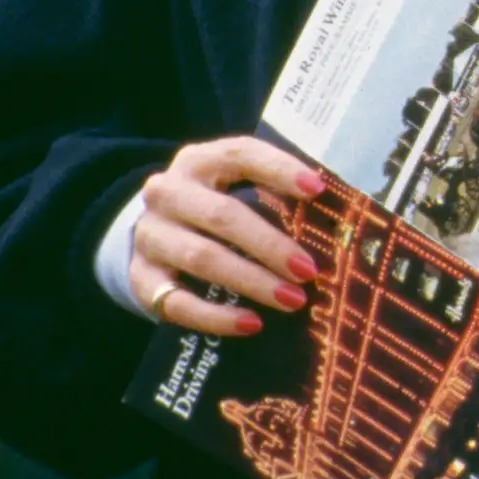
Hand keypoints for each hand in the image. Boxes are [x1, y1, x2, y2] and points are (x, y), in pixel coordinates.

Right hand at [130, 135, 325, 337]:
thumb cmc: (214, 204)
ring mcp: (150, 236)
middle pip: (221, 215)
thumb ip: (275, 190)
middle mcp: (168, 193)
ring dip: (251, 282)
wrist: (154, 230)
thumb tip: (337, 213)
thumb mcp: (237, 184)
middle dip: (270, 245)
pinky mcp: (141, 279)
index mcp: (199, 161)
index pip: (240, 155)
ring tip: (293, 299)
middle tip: (310, 270)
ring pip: (201, 258)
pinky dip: (216, 316)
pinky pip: (176, 302)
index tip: (317, 189)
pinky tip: (253, 323)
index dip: (279, 170)